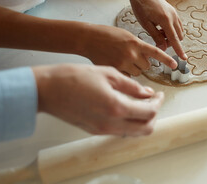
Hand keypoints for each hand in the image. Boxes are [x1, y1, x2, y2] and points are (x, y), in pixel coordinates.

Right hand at [33, 64, 163, 136]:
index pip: (149, 112)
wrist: (46, 89)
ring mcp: (102, 130)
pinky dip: (130, 123)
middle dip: (154, 115)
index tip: (159, 94)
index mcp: (116, 107)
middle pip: (145, 129)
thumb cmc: (74, 77)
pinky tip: (127, 109)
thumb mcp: (108, 74)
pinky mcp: (94, 130)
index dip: (158, 103)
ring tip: (142, 105)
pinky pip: (120, 131)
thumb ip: (131, 86)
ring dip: (143, 121)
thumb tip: (147, 93)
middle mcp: (111, 124)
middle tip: (154, 101)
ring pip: (133, 133)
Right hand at [79, 24, 176, 75]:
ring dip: (134, 69)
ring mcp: (122, 64)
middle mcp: (131, 54)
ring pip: (138, 72)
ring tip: (122, 59)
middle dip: (143, 63)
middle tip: (132, 56)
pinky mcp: (114, 71)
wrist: (88, 38)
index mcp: (136, 43)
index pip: (156, 52)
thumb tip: (147, 57)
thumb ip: (138, 46)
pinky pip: (127, 77)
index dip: (167, 59)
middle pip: (147, 65)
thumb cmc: (107, 35)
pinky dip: (125, 74)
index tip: (175, 64)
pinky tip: (117, 65)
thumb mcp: (127, 36)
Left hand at [125, 0, 186, 59]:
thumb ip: (156, 37)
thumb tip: (163, 48)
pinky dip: (171, 29)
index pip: (174, 39)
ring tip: (157, 31)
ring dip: (171, 35)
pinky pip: (177, 24)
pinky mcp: (173, 11)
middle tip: (158, 39)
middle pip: (178, 36)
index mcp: (165, 20)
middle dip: (171, 42)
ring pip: (179, 31)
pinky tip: (160, 26)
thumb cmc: (140, 7)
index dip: (179, 50)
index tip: (184, 58)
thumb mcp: (146, 24)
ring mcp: (174, 13)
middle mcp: (173, 16)